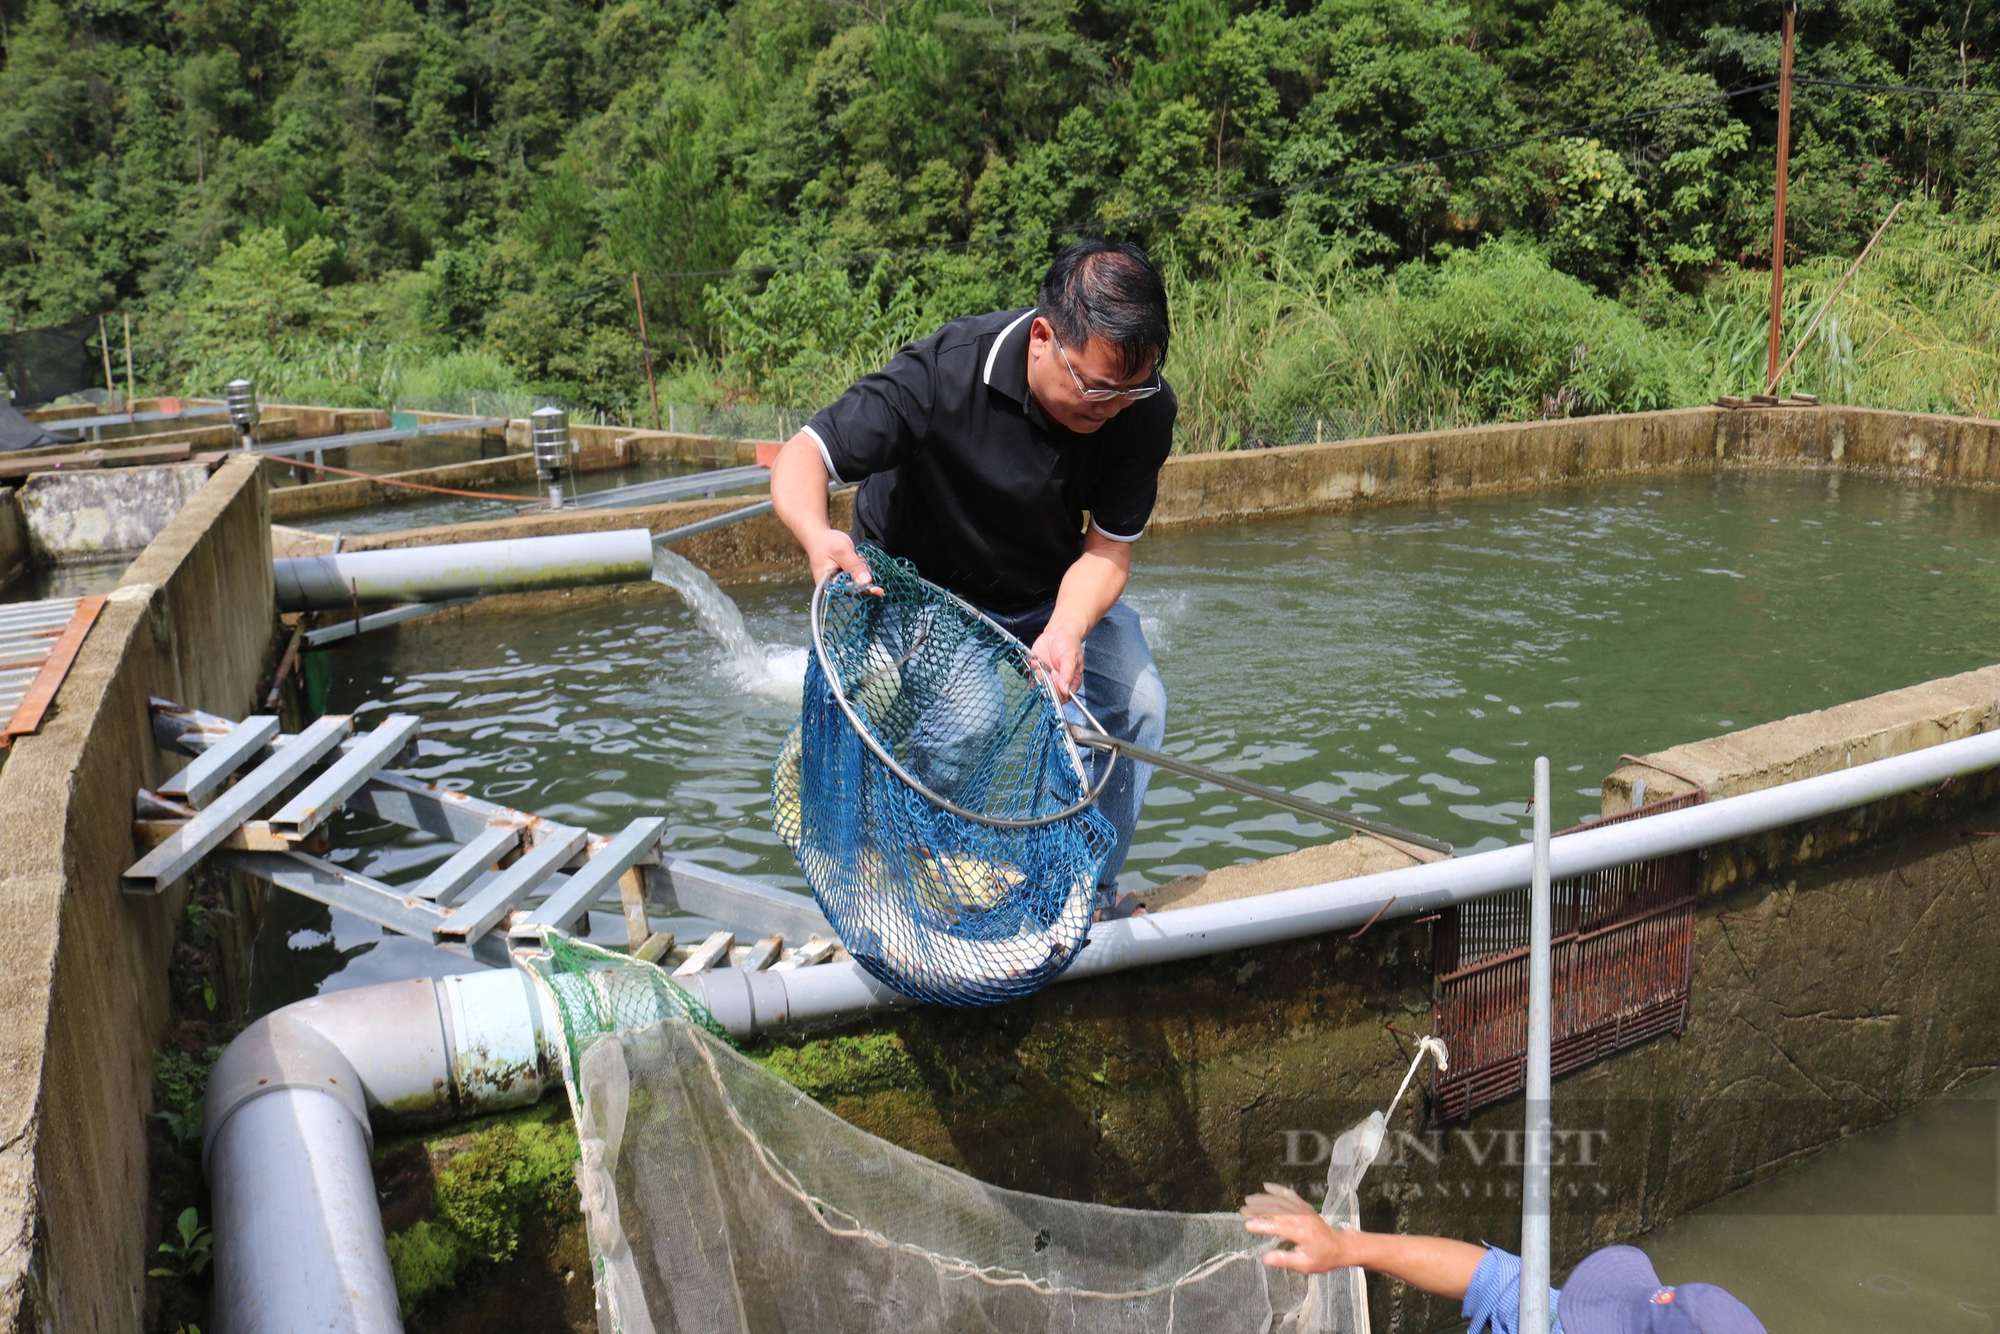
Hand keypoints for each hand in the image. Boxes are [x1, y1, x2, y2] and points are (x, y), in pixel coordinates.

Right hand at [804, 529, 875, 590]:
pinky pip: (858, 576)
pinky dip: (860, 567)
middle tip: (858, 558)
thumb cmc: (827, 542)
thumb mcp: (842, 551)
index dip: (864, 590)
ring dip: (862, 569)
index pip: (850, 591)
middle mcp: (834, 587)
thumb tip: (867, 582)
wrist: (819, 537)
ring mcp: (840, 582)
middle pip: (856, 588)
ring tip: (855, 555)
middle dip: (863, 575)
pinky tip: (855, 557)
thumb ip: (854, 566)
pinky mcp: (845, 577)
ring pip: (859, 581)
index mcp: (829, 585)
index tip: (879, 591)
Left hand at [1029, 625, 1083, 699]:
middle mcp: (1058, 681)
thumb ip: (1067, 674)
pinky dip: (1031, 669)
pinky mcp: (1038, 670)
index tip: (1055, 679)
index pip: (1064, 696)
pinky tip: (1035, 661)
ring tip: (1041, 664)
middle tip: (1048, 670)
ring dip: (1037, 676)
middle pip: (1050, 693)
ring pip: (1039, 685)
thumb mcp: (1071, 658)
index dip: (1057, 691)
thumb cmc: (1069, 644)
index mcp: (1071, 681)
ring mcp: (1047, 676)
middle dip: (1046, 683)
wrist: (1059, 632)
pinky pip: (1032, 676)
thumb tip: (1065, 690)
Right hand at [1241, 1186, 1363, 1274]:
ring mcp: (1304, 1210)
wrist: (1340, 1246)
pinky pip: (1290, 1195)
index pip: (1278, 1226)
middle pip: (1277, 1210)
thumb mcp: (1305, 1265)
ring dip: (1264, 1199)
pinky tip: (1267, 1186)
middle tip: (1243, 1211)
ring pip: (1281, 1201)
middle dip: (1258, 1209)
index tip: (1248, 1226)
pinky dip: (1278, 1189)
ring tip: (1248, 1200)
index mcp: (1302, 1232)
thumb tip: (1265, 1258)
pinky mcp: (1305, 1207)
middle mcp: (1302, 1218)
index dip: (1262, 1225)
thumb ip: (1285, 1260)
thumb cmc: (1323, 1258)